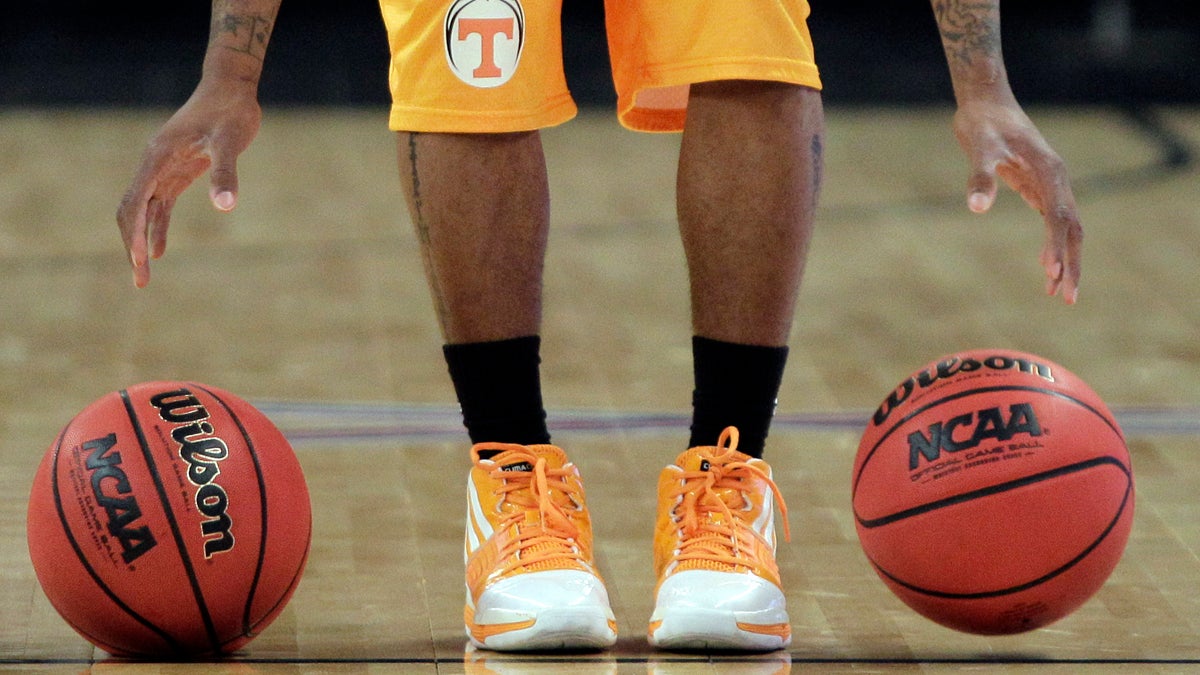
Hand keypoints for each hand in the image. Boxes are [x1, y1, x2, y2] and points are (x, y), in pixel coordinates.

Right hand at [116, 81, 261, 286]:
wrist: (231, 89)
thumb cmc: (230, 112)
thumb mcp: (230, 142)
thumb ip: (226, 173)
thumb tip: (225, 205)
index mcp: (157, 158)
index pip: (136, 203)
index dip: (135, 235)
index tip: (142, 262)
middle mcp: (154, 165)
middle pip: (132, 212)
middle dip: (133, 247)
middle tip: (140, 281)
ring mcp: (164, 169)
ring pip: (143, 212)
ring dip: (141, 242)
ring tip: (144, 276)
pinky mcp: (179, 172)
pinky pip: (161, 206)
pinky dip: (158, 228)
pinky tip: (160, 252)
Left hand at [953, 98, 1081, 303]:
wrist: (985, 100)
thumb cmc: (982, 122)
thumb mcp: (978, 147)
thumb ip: (980, 177)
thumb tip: (977, 208)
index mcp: (1048, 171)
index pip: (1058, 217)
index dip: (1057, 247)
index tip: (1052, 275)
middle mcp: (1055, 178)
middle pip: (1071, 228)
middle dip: (1071, 263)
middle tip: (1066, 299)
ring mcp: (1048, 182)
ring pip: (1064, 226)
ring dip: (1064, 257)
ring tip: (1056, 291)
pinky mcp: (1036, 184)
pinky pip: (1051, 219)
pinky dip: (1052, 243)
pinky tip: (1045, 264)